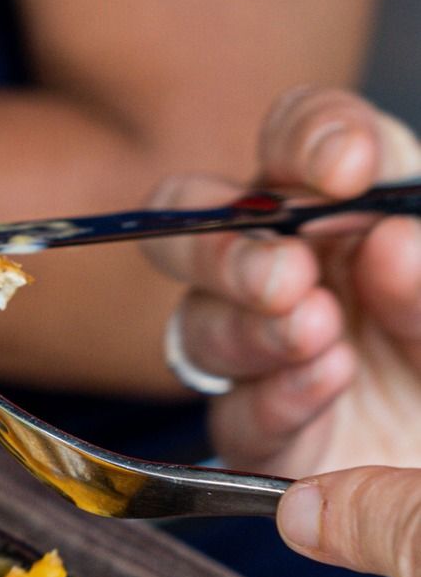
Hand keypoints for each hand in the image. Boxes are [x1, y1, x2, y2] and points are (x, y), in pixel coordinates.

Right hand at [148, 84, 420, 576]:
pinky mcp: (269, 439)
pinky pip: (234, 417)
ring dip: (249, 325)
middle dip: (224, 247)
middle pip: (190, 222)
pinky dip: (275, 396)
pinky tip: (326, 382)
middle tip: (286, 274)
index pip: (294, 137)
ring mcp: (265, 351)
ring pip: (197, 324)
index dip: (305, 139)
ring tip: (315, 332)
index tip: (345, 170)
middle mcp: (285, 267)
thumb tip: (387, 241)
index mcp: (342, 204)